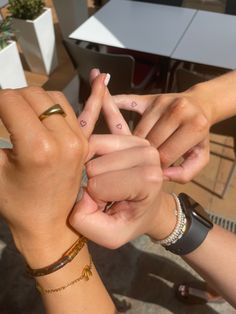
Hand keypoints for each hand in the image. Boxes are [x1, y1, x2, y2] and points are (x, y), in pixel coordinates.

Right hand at [0, 73, 107, 264]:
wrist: (48, 225)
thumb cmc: (17, 204)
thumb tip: (1, 109)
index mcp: (37, 147)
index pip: (10, 101)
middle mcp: (63, 139)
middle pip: (32, 95)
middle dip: (12, 99)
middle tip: (3, 114)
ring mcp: (78, 140)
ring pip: (54, 99)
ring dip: (35, 101)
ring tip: (23, 114)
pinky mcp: (85, 144)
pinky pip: (89, 113)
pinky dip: (94, 96)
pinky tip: (101, 77)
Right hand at [69, 134, 175, 247]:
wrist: (147, 208)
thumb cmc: (129, 221)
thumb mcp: (109, 235)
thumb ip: (86, 221)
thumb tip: (76, 191)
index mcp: (149, 180)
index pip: (99, 184)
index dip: (96, 199)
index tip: (109, 205)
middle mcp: (148, 154)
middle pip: (94, 165)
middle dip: (93, 182)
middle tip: (107, 194)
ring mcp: (139, 141)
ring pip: (92, 147)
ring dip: (92, 167)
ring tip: (106, 181)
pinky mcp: (129, 135)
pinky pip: (96, 139)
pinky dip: (91, 154)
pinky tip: (103, 166)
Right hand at [112, 89, 211, 182]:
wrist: (201, 105)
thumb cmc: (198, 135)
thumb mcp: (201, 157)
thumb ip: (186, 173)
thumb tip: (162, 175)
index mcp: (194, 126)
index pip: (166, 154)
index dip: (159, 167)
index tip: (155, 170)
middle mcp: (178, 110)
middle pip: (150, 143)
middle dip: (145, 157)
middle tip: (142, 164)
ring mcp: (161, 102)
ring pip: (138, 131)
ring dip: (134, 144)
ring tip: (135, 153)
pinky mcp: (149, 98)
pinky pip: (128, 102)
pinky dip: (115, 103)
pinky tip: (101, 101)